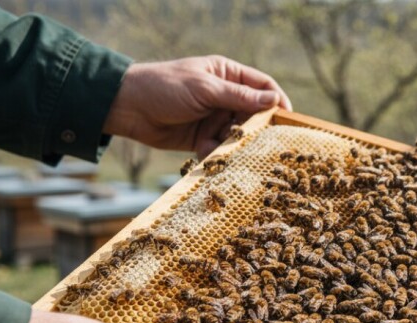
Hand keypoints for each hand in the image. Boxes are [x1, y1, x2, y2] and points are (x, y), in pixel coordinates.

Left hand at [103, 55, 291, 157]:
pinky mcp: (203, 138)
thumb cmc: (165, 87)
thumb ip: (240, 96)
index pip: (263, 85)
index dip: (277, 100)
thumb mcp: (206, 89)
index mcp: (227, 74)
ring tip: (229, 149)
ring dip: (235, 144)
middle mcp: (224, 96)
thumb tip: (274, 100)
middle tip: (262, 142)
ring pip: (238, 135)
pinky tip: (207, 154)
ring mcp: (214, 118)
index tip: (288, 118)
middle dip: (257, 129)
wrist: (127, 107)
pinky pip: (220, 148)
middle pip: (254, 114)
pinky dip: (217, 154)